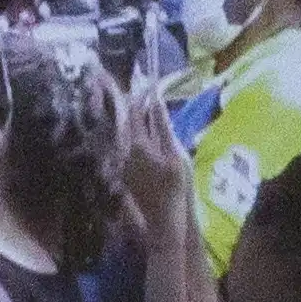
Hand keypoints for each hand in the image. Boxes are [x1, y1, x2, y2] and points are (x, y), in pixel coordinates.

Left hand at [114, 78, 192, 241]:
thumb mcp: (175, 154)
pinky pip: (132, 149)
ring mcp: (124, 165)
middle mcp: (125, 152)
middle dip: (138, 107)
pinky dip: (140, 138)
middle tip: (148, 90)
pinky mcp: (128, 175)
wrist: (165, 221)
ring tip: (151, 110)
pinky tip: (150, 138)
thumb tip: (156, 101)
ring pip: (130, 136)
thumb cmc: (176, 188)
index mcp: (136, 144)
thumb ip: (163, 126)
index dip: (141, 95)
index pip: (135, 111)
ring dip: (139, 123)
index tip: (147, 80)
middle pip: (129, 123)